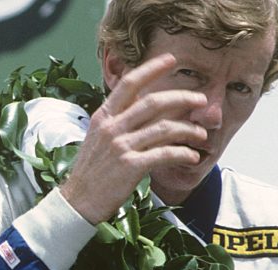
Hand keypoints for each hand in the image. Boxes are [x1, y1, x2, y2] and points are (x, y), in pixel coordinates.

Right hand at [58, 53, 206, 223]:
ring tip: (200, 134)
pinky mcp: (130, 166)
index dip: (151, 68)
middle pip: (153, 102)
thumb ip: (117, 119)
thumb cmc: (91, 171)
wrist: (77, 201)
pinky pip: (165, 154)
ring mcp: (120, 146)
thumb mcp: (98, 137)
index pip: (129, 84)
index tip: (170, 60)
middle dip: (182, 97)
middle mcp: (111, 127)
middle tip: (200, 99)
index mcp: (103, 117)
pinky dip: (182, 154)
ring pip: (164, 128)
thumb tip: (142, 104)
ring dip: (188, 129)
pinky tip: (192, 157)